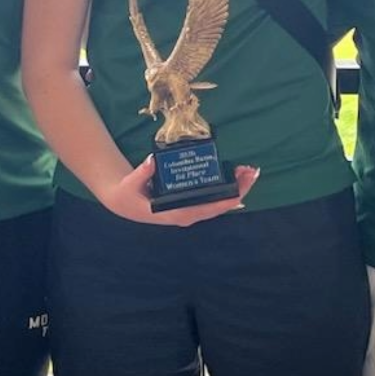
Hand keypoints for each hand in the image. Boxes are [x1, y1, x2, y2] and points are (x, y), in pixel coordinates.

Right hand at [101, 156, 261, 227]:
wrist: (122, 201)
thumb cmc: (126, 194)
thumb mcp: (130, 184)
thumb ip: (141, 173)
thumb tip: (152, 161)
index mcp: (174, 213)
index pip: (204, 211)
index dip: (223, 203)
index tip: (239, 194)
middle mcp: (186, 214)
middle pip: (217, 207)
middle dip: (237, 191)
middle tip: (251, 172)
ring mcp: (189, 210)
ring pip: (218, 203)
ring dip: (235, 188)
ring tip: (248, 171)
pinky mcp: (190, 203)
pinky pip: (212, 198)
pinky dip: (226, 188)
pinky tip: (236, 175)